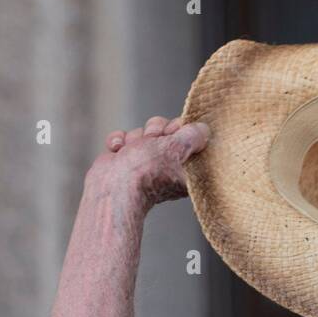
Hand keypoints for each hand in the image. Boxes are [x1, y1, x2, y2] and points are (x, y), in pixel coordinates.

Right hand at [86, 114, 209, 211]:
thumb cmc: (147, 172)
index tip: (173, 133)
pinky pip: (123, 138)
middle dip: (154, 130)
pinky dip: (118, 142)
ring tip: (132, 152)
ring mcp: (143, 163)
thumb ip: (193, 136)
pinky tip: (118, 151)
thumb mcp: (177, 148)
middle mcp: (165, 166)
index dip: (178, 128)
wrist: (113, 188)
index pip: (188, 136)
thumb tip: (204, 130)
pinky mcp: (124, 161)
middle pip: (164, 129)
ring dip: (135, 138)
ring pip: (142, 132)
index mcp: (185, 169)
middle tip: (152, 142)